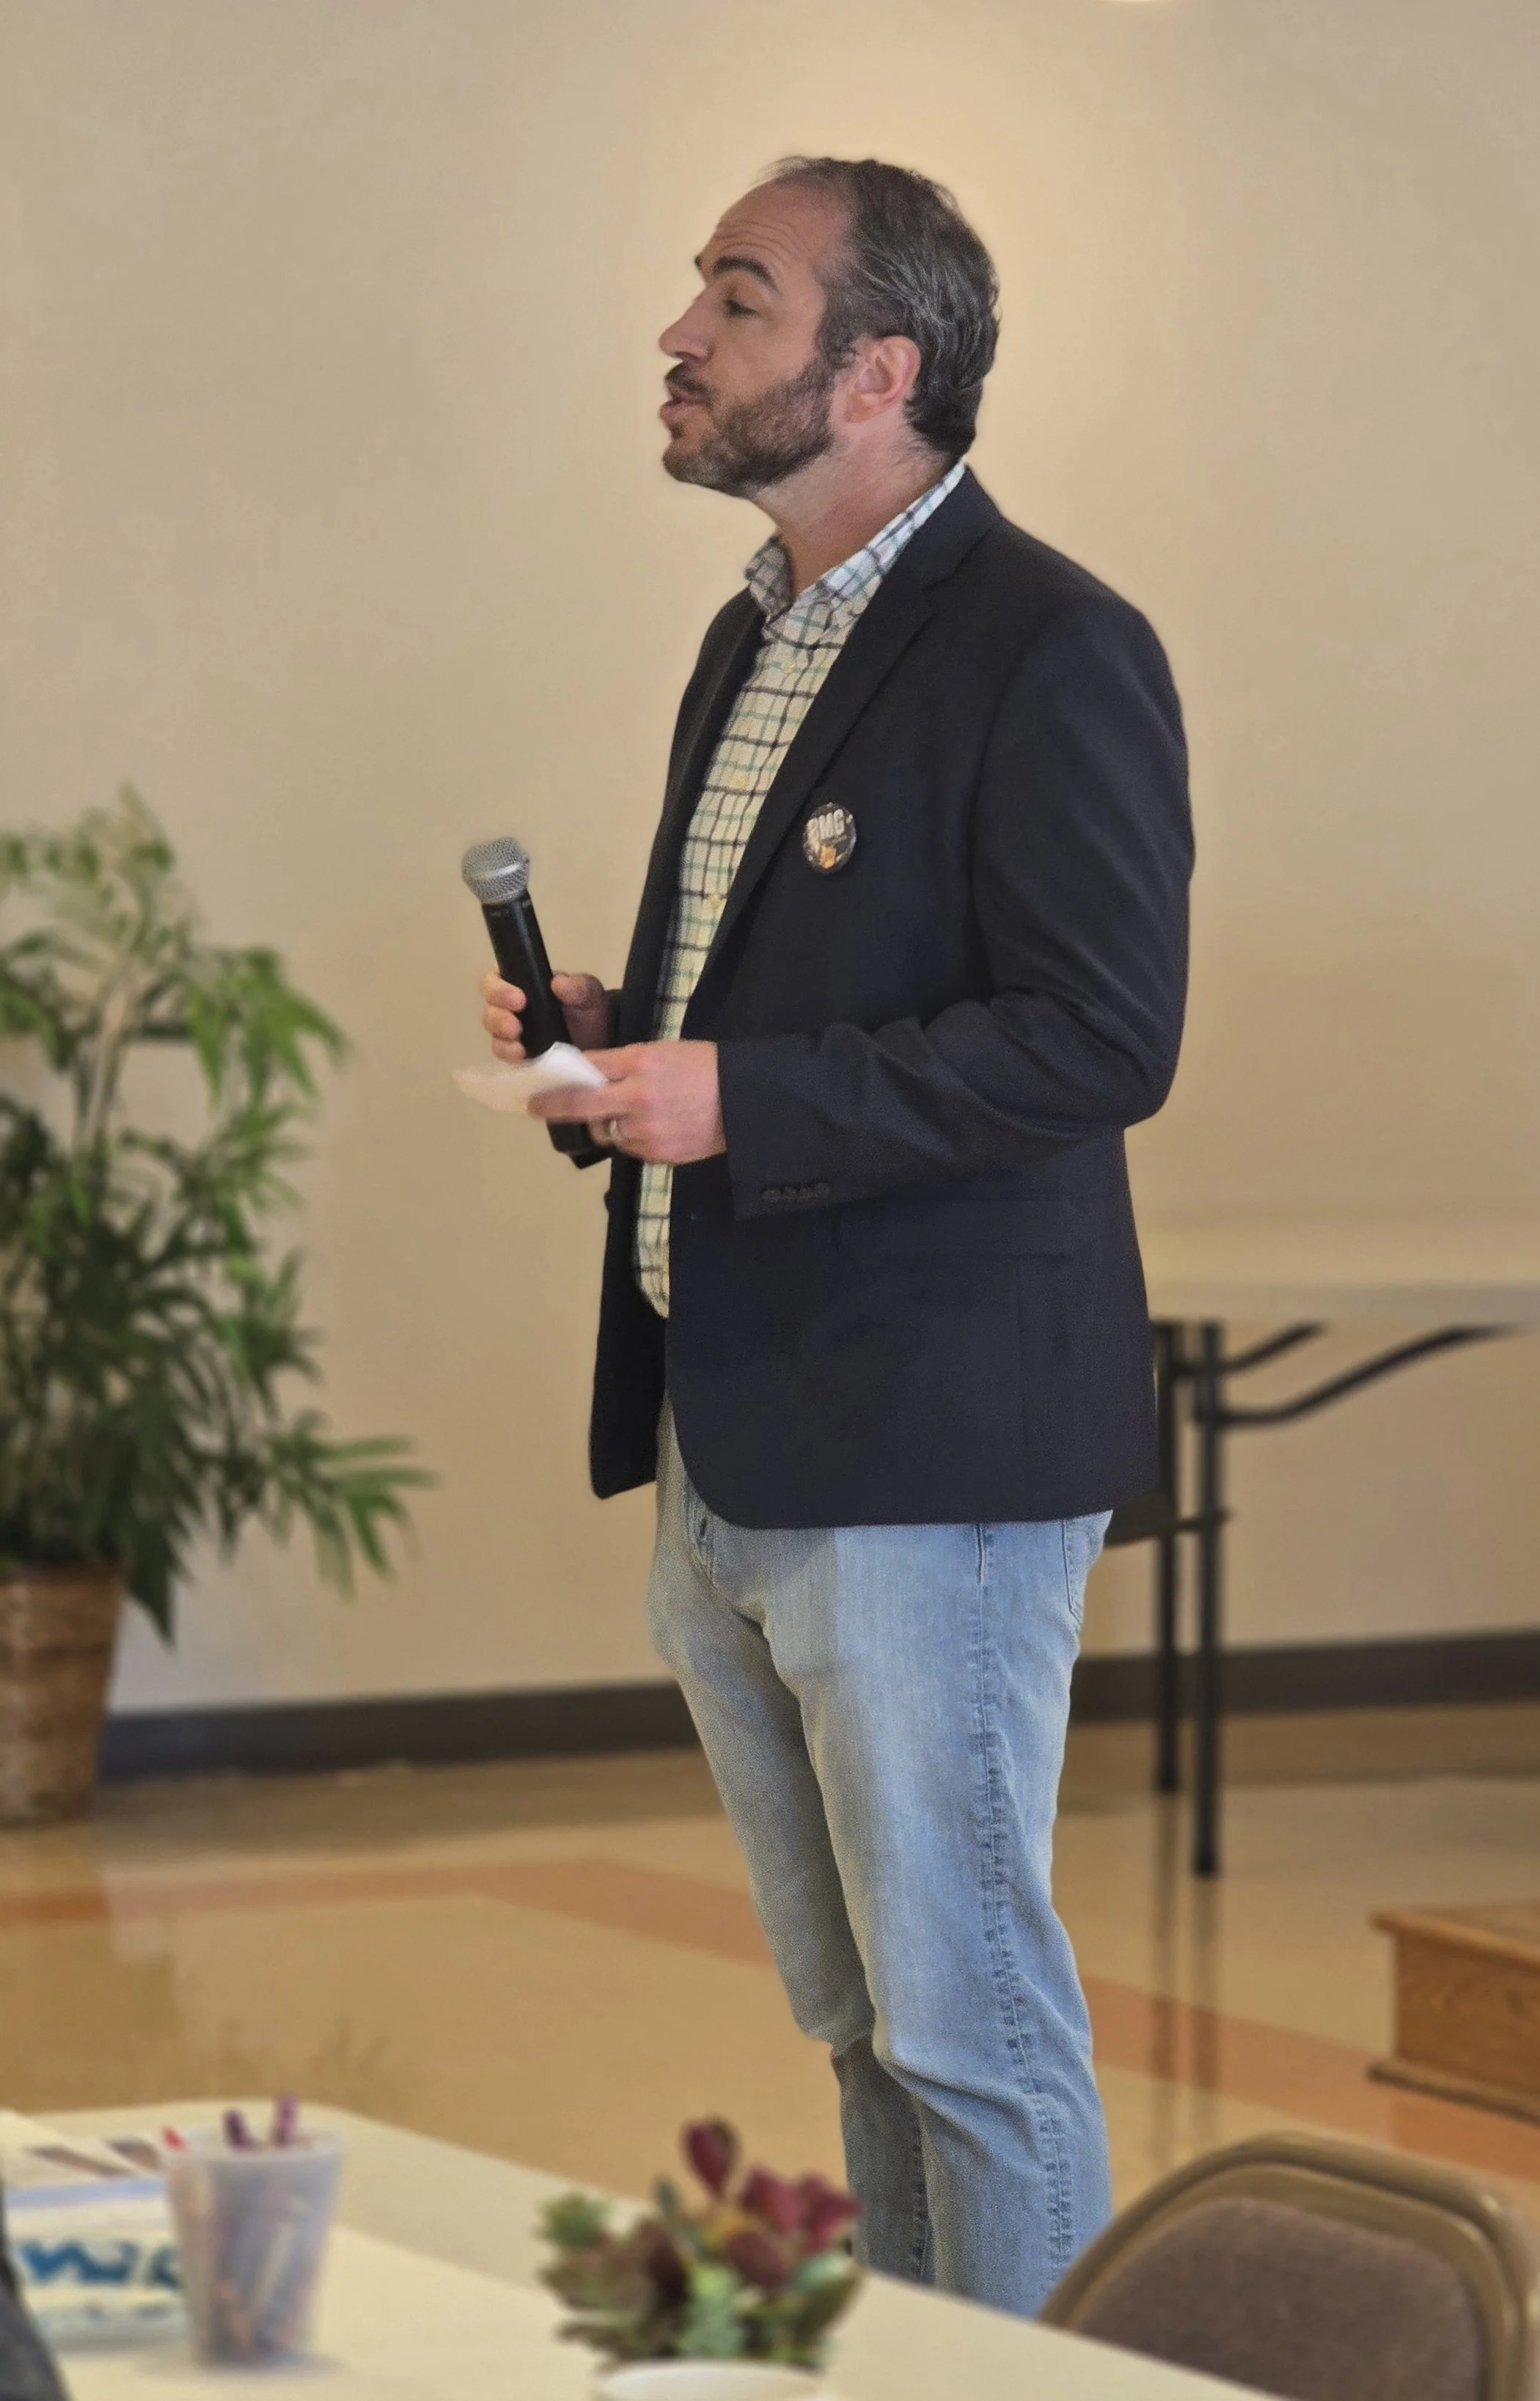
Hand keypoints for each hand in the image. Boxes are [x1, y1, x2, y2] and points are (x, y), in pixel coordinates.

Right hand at [481, 970, 614, 1060]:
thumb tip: (558, 983)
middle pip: (490, 1007)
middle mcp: (511, 1007)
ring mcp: (512, 1032)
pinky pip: (504, 1054)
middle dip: (498, 1016)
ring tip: (519, 1044)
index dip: (499, 988)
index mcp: (523, 983)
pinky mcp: (518, 1055)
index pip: (496, 979)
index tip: (519, 999)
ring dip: (502, 1037)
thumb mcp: (590, 994)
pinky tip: (522, 1056)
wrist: (602, 1044)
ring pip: (494, 1032)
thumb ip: (578, 986)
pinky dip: (509, 1055)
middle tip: (515, 1026)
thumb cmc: (590, 1012)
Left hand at [529, 1041, 725, 1165]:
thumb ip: (624, 1064)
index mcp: (640, 1065)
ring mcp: (646, 1131)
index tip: (535, 1089)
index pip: (586, 1070)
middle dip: (555, 1107)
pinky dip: (631, 1138)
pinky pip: (629, 1147)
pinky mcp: (657, 1154)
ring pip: (606, 1131)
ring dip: (605, 1123)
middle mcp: (637, 1099)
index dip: (557, 1081)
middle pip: (582, 1106)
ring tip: (628, 1113)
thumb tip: (588, 1075)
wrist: (745, 1103)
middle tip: (536, 1109)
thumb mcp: (662, 1052)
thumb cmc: (704, 1067)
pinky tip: (653, 1126)